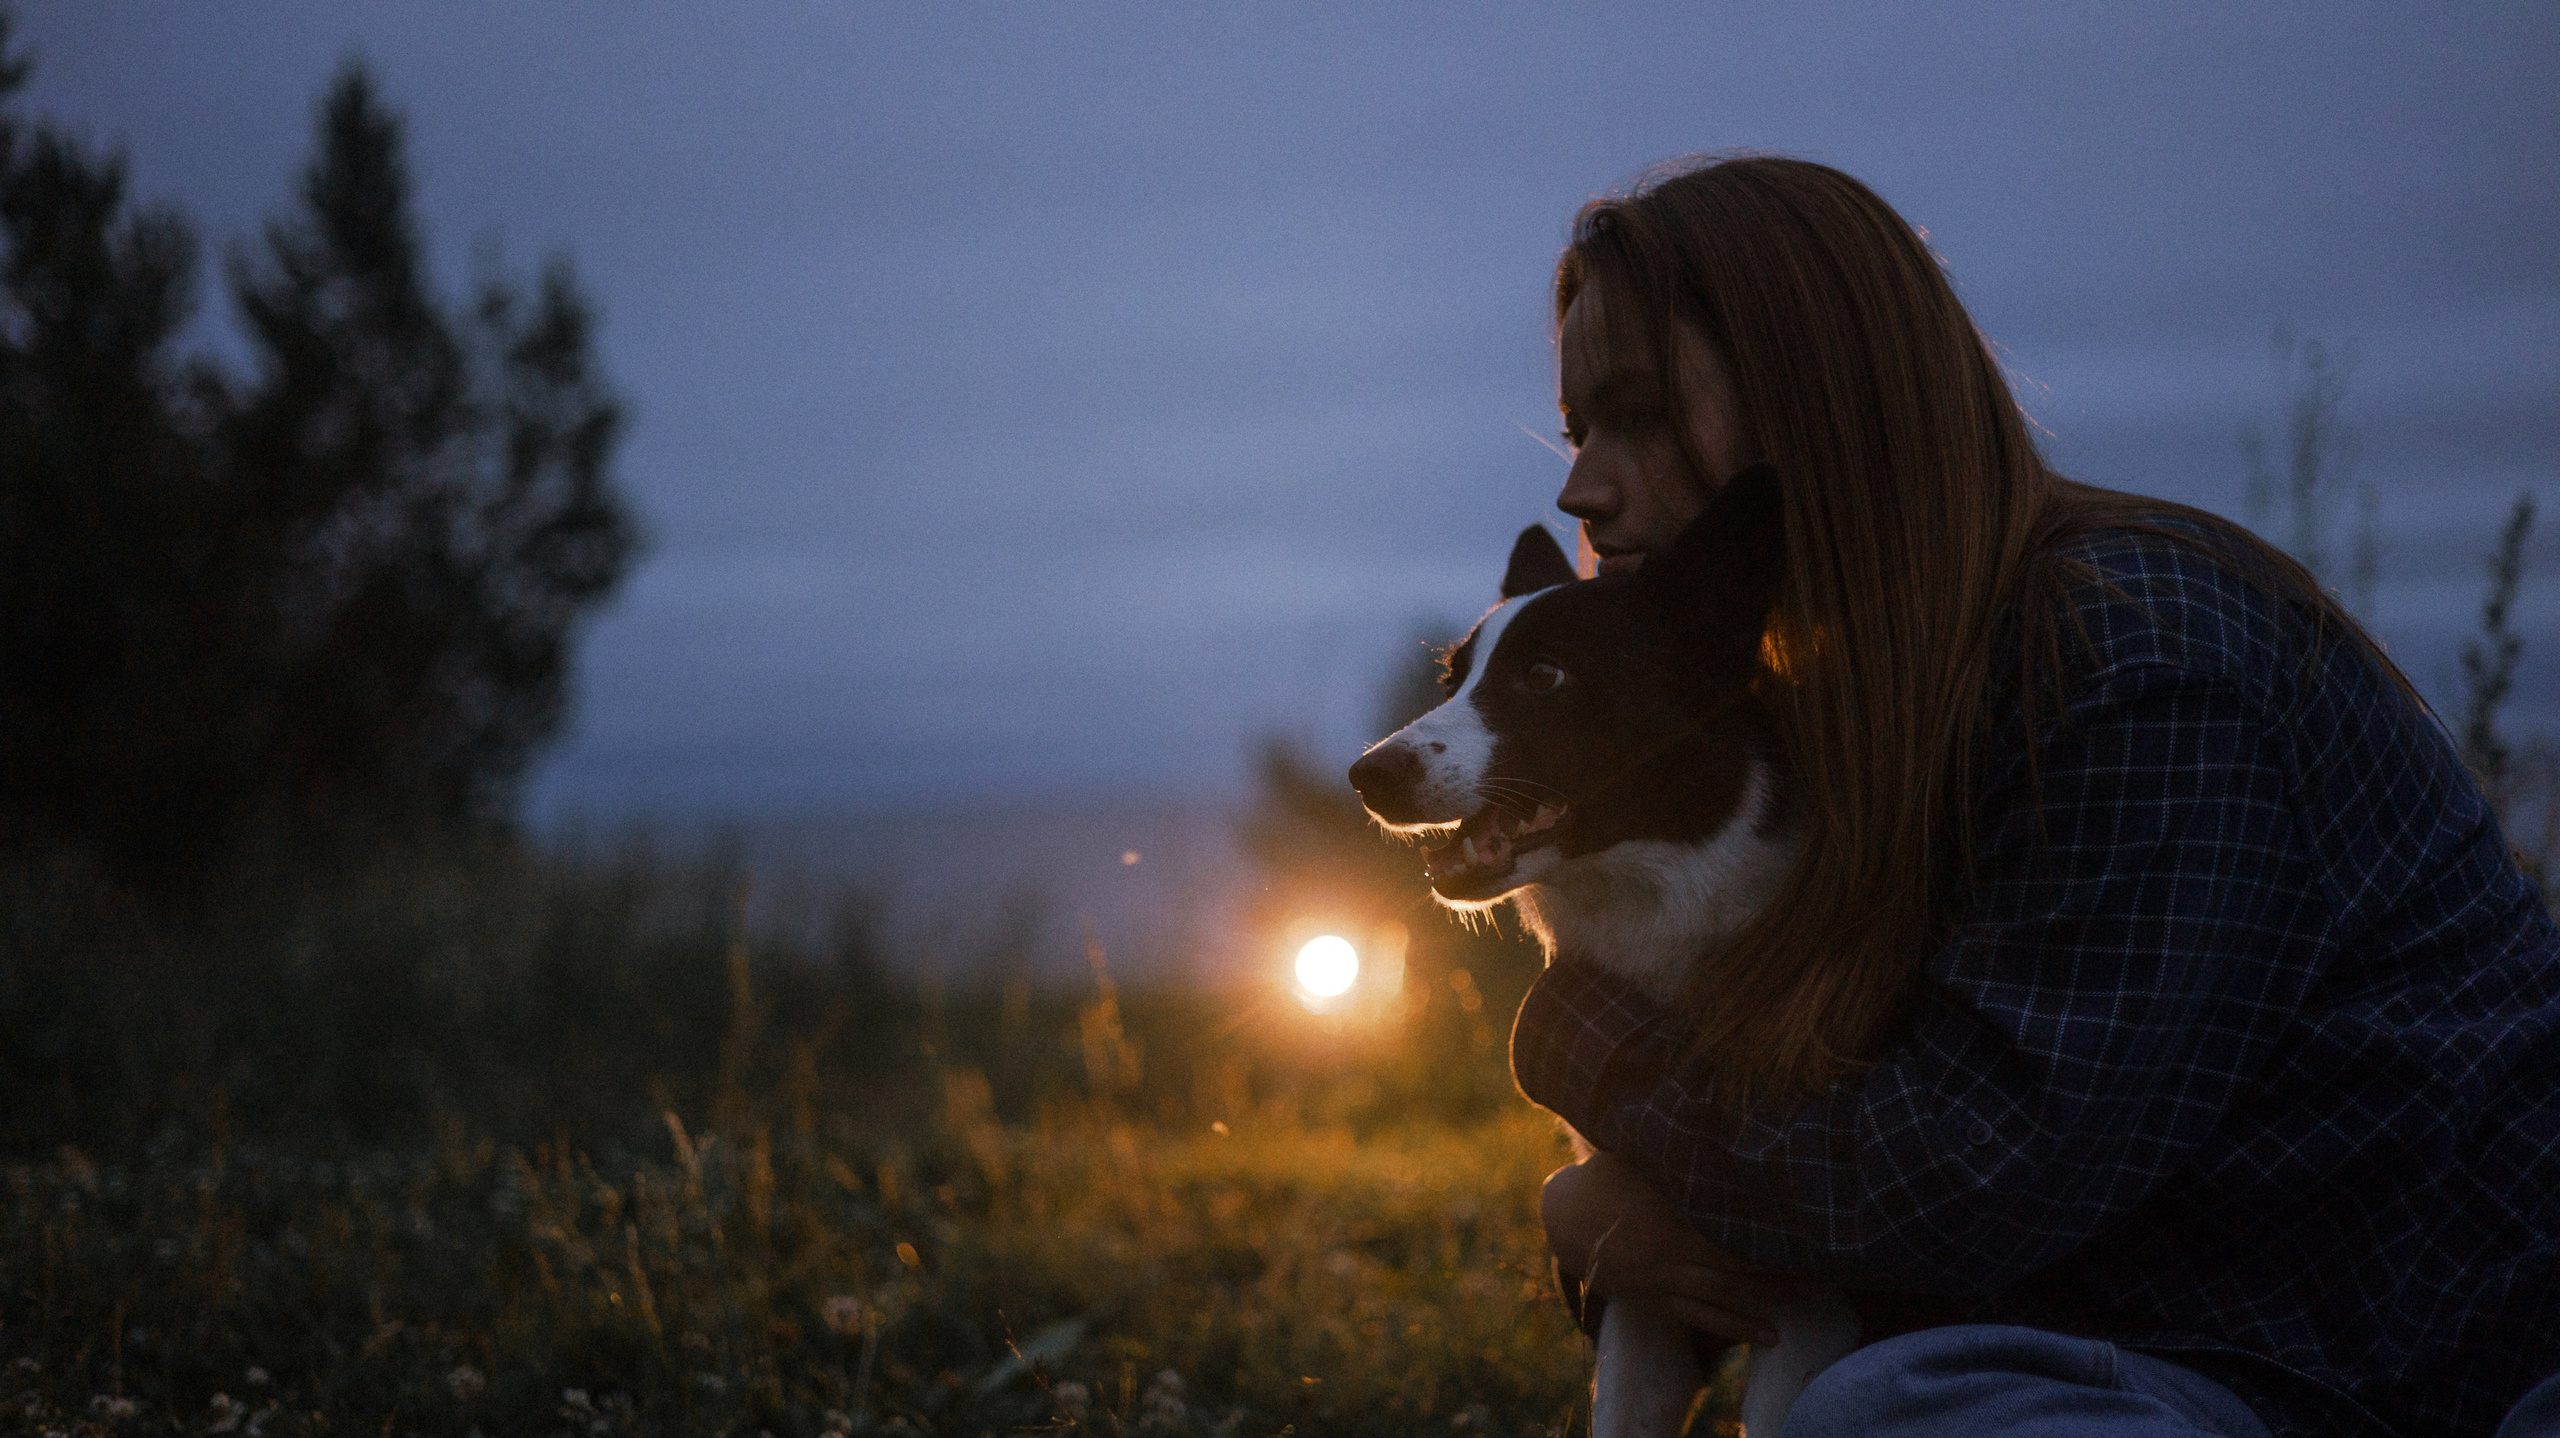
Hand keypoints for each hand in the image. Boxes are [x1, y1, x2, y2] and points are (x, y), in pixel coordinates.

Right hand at [1542, 1151, 1806, 1346]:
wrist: (1563, 1216)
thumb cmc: (1605, 1176)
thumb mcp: (1641, 1154)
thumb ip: (1677, 1151)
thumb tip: (1712, 1123)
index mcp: (1676, 1210)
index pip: (1735, 1221)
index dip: (1773, 1228)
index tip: (1809, 1230)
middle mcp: (1675, 1246)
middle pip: (1737, 1263)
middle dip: (1780, 1270)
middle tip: (1823, 1273)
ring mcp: (1665, 1277)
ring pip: (1724, 1295)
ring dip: (1765, 1302)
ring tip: (1803, 1306)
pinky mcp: (1657, 1299)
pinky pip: (1701, 1316)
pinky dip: (1735, 1326)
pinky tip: (1767, 1334)